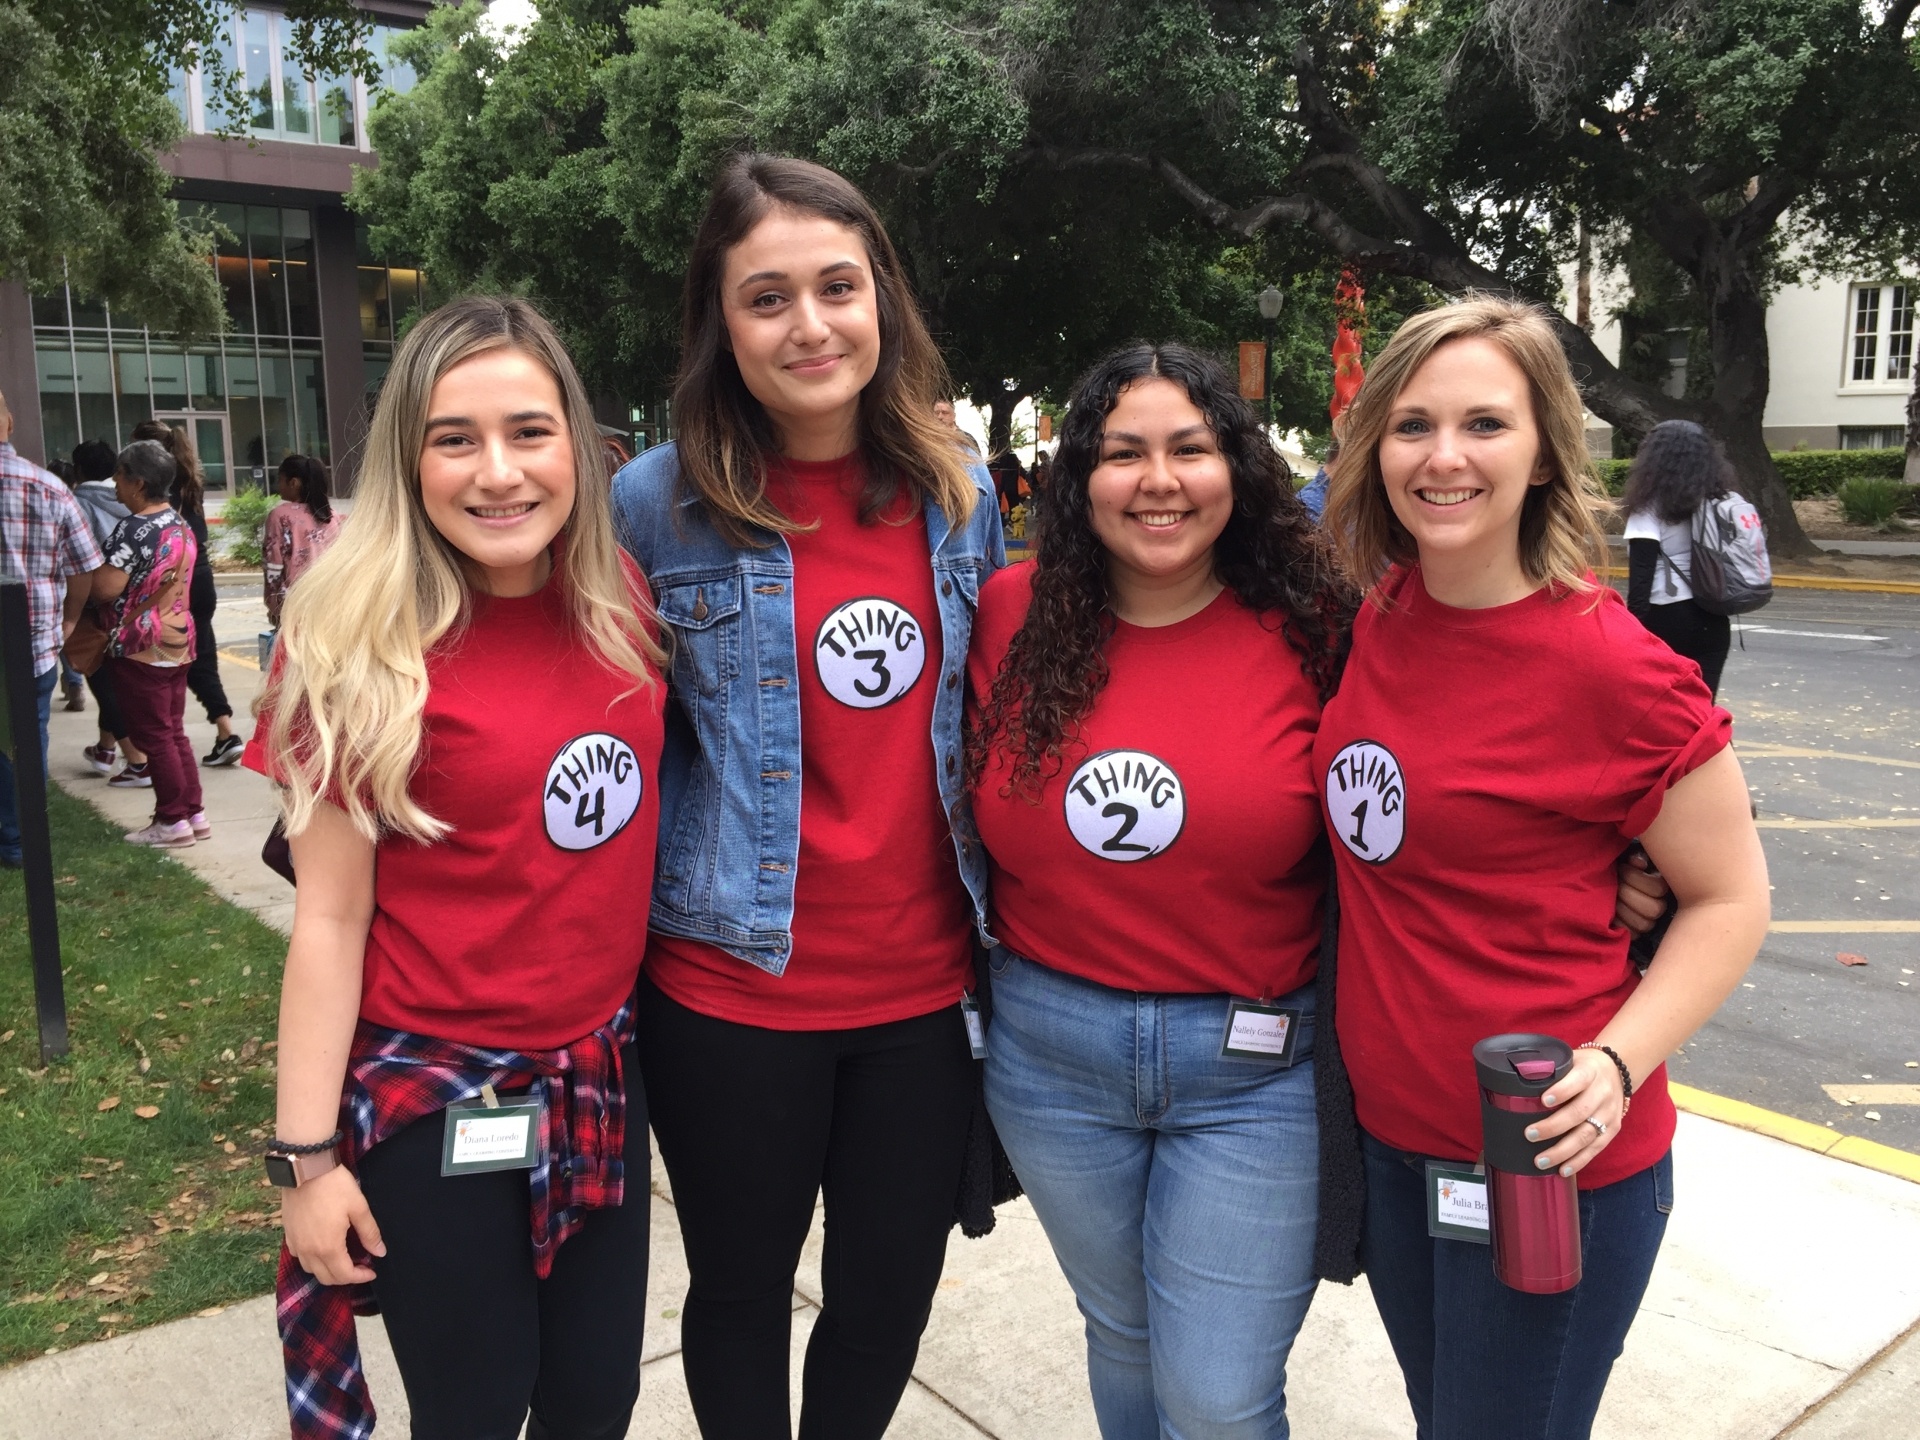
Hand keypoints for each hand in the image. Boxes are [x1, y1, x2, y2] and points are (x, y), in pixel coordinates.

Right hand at [281, 1164, 384, 1285]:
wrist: (306, 1168)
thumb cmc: (335, 1186)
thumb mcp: (359, 1207)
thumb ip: (369, 1233)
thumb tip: (380, 1252)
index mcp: (328, 1247)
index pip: (344, 1275)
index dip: (360, 1277)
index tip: (372, 1271)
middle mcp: (309, 1251)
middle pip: (326, 1278)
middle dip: (345, 1277)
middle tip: (359, 1266)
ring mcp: (296, 1244)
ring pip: (311, 1270)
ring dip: (327, 1271)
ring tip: (342, 1259)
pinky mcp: (288, 1234)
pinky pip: (299, 1257)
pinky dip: (312, 1260)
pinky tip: (322, 1248)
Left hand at [1524, 1048, 1626, 1177]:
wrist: (1618, 1071)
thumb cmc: (1583, 1067)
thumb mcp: (1569, 1060)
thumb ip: (1548, 1071)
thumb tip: (1511, 1082)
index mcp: (1589, 1071)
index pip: (1577, 1080)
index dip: (1562, 1091)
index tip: (1544, 1100)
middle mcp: (1602, 1093)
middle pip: (1579, 1112)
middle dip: (1553, 1126)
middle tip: (1529, 1134)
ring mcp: (1609, 1113)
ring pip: (1587, 1135)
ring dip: (1563, 1151)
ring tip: (1540, 1161)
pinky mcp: (1613, 1129)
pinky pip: (1596, 1148)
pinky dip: (1579, 1161)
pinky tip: (1563, 1170)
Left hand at [1613, 848, 1670, 934]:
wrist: (1605, 882)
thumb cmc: (1618, 869)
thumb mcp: (1626, 858)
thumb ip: (1635, 857)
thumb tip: (1638, 863)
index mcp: (1661, 885)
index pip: (1658, 888)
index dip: (1635, 877)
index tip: (1621, 869)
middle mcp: (1660, 906)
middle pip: (1653, 909)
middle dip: (1628, 894)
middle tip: (1615, 885)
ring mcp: (1649, 922)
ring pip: (1644, 924)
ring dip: (1623, 909)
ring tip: (1612, 898)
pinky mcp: (1635, 933)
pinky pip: (1633, 935)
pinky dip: (1619, 924)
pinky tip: (1610, 912)